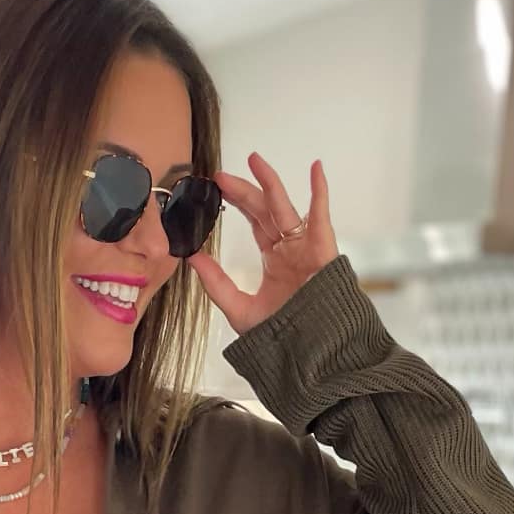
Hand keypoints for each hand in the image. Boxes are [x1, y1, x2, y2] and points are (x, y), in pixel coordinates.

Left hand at [188, 154, 338, 336]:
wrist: (309, 354)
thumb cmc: (282, 338)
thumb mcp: (240, 309)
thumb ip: (216, 284)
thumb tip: (192, 258)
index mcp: (274, 261)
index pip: (254, 222)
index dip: (236, 202)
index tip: (215, 188)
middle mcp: (290, 250)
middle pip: (264, 210)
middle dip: (243, 191)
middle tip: (220, 176)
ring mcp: (306, 248)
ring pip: (285, 208)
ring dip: (270, 182)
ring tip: (253, 160)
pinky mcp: (322, 250)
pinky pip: (321, 216)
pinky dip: (320, 192)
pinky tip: (315, 168)